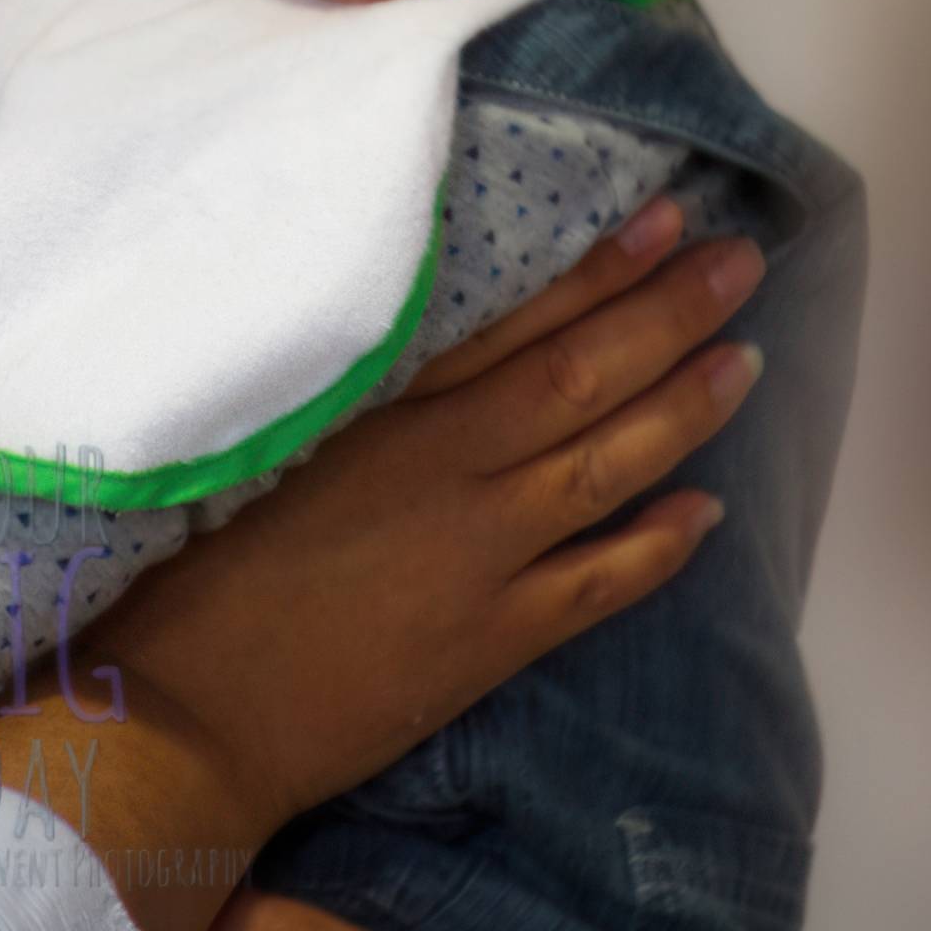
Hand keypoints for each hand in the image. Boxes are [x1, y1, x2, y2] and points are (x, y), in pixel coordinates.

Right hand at [0, 197, 766, 930]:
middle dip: (669, 314)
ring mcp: (480, 557)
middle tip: (741, 261)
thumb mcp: (284, 443)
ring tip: (746, 358)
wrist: (184, 713)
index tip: (664, 217)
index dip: (599, 270)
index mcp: (390, 411)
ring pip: (608, 466)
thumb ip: (368, 393)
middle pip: (583, 377)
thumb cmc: (207, 568)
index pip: (518, 324)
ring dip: (684, 409)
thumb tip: (447, 339)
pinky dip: (658, 546)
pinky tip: (709, 511)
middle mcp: (449, 471)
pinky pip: (600, 585)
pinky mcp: (490, 641)